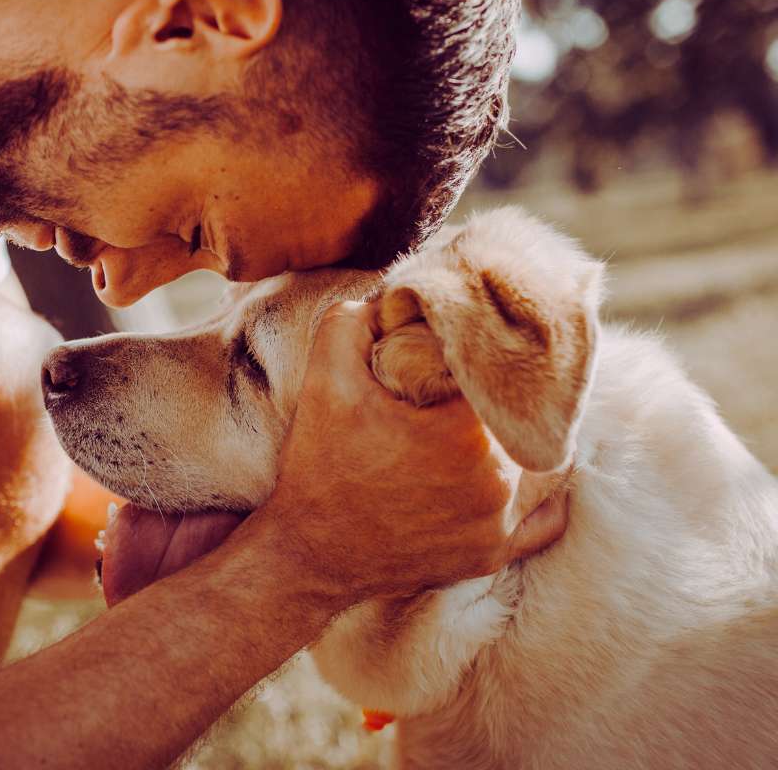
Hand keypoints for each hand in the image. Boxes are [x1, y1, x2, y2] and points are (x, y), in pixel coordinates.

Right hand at [264, 301, 567, 604]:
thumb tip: (391, 298)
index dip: (486, 354)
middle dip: (508, 396)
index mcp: (467, 433)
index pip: (503, 373)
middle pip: (529, 416)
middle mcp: (498, 482)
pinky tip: (518, 470)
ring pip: (546, 463)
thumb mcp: (325, 379)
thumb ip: (354, 321)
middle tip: (481, 382)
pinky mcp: (493, 555)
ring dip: (527, 438)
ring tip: (500, 419)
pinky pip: (546, 519)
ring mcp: (500, 525)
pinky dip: (540, 493)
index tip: (465, 350)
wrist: (307, 554)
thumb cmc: (319, 467)